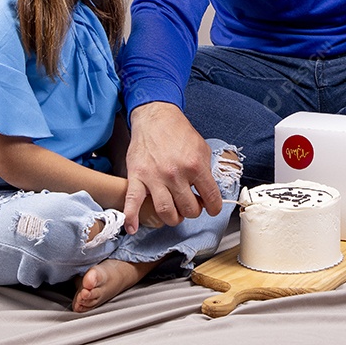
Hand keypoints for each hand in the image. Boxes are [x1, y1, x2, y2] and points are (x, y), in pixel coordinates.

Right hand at [123, 101, 222, 233]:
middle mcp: (176, 174)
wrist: (155, 118)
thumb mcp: (202, 148)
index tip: (212, 208)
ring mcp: (155, 177)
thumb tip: (208, 191)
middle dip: (194, 211)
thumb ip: (206, 171)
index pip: (211, 197)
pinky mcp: (137, 177)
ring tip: (176, 214)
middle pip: (189, 209)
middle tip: (192, 205)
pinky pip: (132, 202)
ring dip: (174, 218)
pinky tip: (132, 228)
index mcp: (195, 165)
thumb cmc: (178, 132)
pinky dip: (131, 218)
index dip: (214, 207)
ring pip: (166, 212)